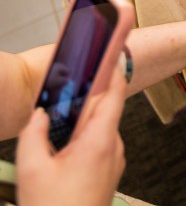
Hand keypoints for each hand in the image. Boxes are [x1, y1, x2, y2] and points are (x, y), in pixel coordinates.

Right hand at [16, 69, 126, 205]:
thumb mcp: (33, 168)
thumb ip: (35, 133)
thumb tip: (41, 114)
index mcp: (100, 141)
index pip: (113, 96)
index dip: (115, 71)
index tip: (116, 51)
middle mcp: (113, 148)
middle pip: (103, 109)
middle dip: (86, 96)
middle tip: (68, 83)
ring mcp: (114, 160)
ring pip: (100, 127)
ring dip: (82, 118)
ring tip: (58, 116)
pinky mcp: (109, 170)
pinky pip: (99, 142)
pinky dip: (84, 134)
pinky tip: (63, 142)